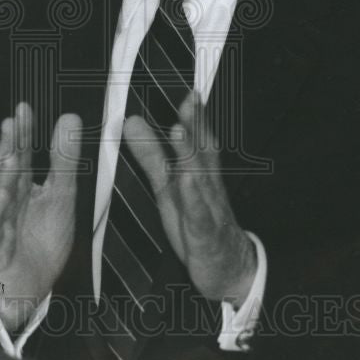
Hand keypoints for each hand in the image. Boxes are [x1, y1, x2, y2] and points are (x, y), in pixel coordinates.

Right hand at [0, 102, 80, 330]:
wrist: (35, 284)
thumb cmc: (44, 237)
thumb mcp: (62, 194)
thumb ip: (64, 159)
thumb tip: (69, 117)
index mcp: (20, 185)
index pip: (20, 153)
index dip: (22, 132)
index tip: (24, 108)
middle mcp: (4, 199)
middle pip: (7, 169)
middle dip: (10, 146)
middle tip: (13, 121)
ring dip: (2, 174)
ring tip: (9, 153)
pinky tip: (0, 194)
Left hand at [124, 91, 256, 304]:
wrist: (228, 269)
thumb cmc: (197, 223)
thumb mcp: (168, 187)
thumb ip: (150, 155)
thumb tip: (132, 122)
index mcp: (198, 174)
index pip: (197, 139)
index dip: (194, 115)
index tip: (189, 91)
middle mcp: (206, 187)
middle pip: (202, 152)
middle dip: (195, 124)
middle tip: (189, 98)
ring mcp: (208, 209)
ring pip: (200, 178)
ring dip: (191, 154)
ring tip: (179, 130)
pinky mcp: (203, 234)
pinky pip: (199, 215)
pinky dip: (193, 197)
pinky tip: (186, 182)